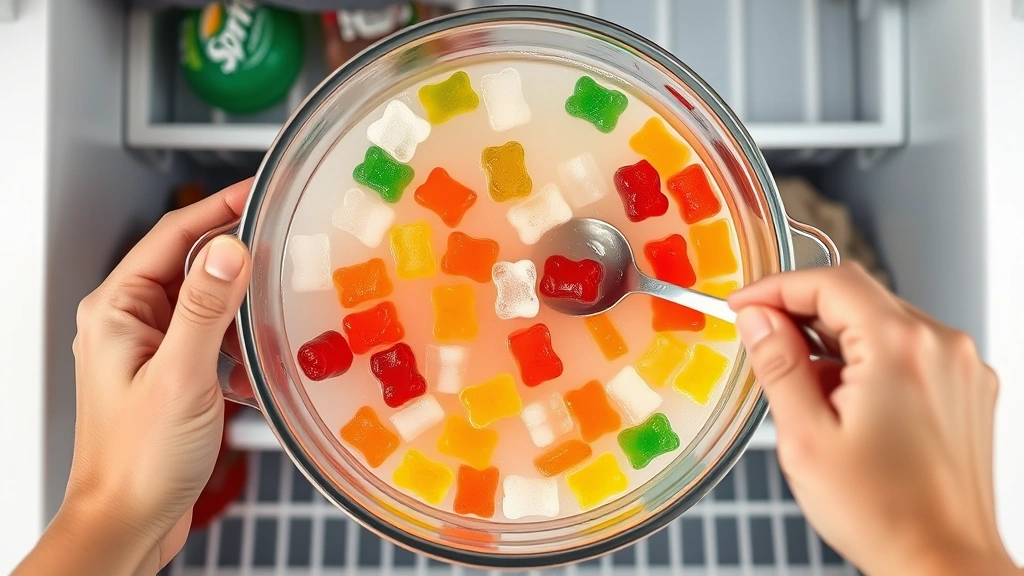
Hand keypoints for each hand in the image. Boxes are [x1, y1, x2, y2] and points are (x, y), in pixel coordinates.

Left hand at [16, 181, 252, 574]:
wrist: (128, 521)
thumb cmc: (139, 458)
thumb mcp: (181, 375)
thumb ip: (206, 308)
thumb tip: (229, 248)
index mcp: (118, 310)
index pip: (172, 235)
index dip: (218, 207)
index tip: (259, 190)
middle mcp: (130, 323)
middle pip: (189, 264)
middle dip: (235, 253)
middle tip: (282, 237)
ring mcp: (150, 350)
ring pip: (204, 303)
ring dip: (240, 303)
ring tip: (278, 300)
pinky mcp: (171, 377)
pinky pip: (211, 340)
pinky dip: (238, 344)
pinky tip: (259, 361)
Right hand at [729, 264, 1018, 575]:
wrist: (943, 563)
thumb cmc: (882, 513)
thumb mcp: (806, 438)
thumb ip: (779, 365)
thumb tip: (757, 318)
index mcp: (900, 348)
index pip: (830, 281)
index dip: (776, 287)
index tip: (743, 306)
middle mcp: (941, 346)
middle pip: (858, 298)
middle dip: (803, 316)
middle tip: (763, 347)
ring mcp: (961, 366)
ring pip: (882, 323)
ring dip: (836, 343)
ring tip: (811, 397)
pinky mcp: (967, 388)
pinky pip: (908, 350)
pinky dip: (869, 361)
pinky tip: (848, 407)